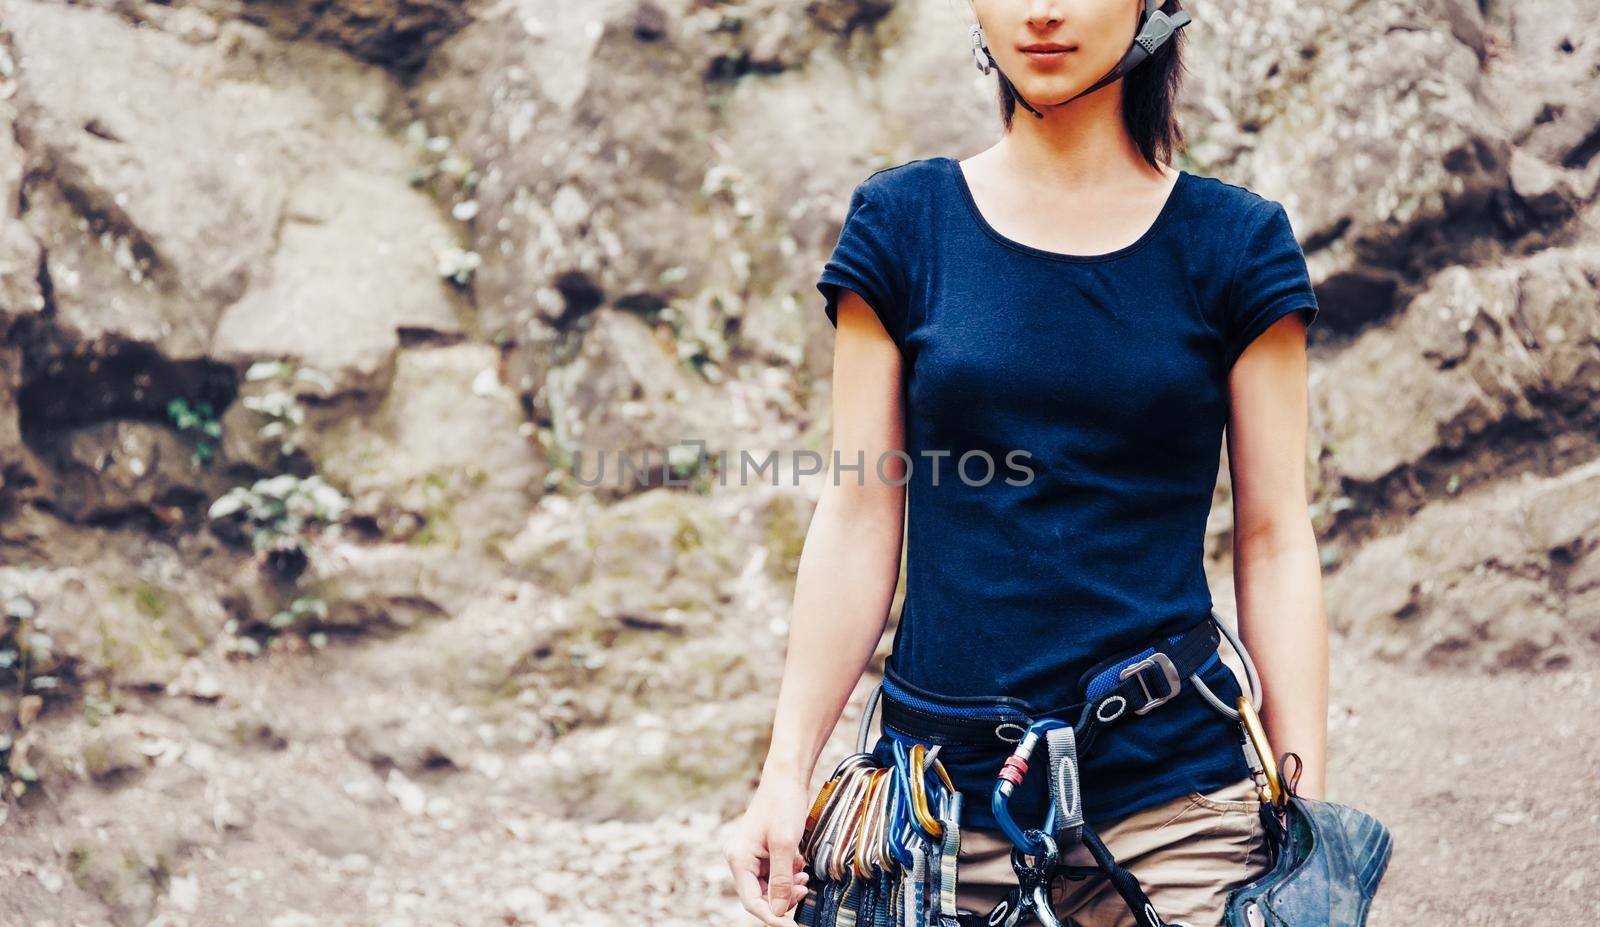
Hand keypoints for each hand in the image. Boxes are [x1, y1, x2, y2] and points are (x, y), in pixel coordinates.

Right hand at [725, 770, 813, 925]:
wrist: (786, 778)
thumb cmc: (782, 804)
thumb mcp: (785, 844)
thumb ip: (781, 879)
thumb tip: (779, 910)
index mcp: (738, 859)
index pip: (752, 901)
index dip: (772, 916)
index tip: (792, 925)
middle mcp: (741, 860)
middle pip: (760, 896)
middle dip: (783, 899)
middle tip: (804, 891)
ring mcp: (751, 856)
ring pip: (769, 887)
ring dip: (788, 888)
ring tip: (804, 878)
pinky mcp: (763, 851)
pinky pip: (774, 874)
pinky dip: (788, 876)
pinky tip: (800, 867)